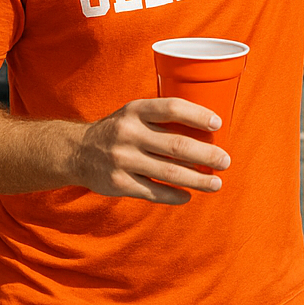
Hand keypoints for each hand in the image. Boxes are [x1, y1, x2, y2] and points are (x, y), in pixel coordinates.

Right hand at [72, 98, 229, 203]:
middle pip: (176, 145)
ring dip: (197, 180)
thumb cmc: (119, 130)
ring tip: (216, 183)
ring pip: (169, 173)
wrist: (77, 151)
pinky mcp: (118, 183)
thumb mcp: (133, 113)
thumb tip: (207, 129)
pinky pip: (153, 192)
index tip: (218, 124)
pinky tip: (188, 195)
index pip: (171, 108)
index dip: (197, 115)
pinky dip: (174, 196)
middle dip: (206, 154)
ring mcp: (122, 160)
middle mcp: (128, 133)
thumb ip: (161, 118)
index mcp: (135, 110)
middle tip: (226, 161)